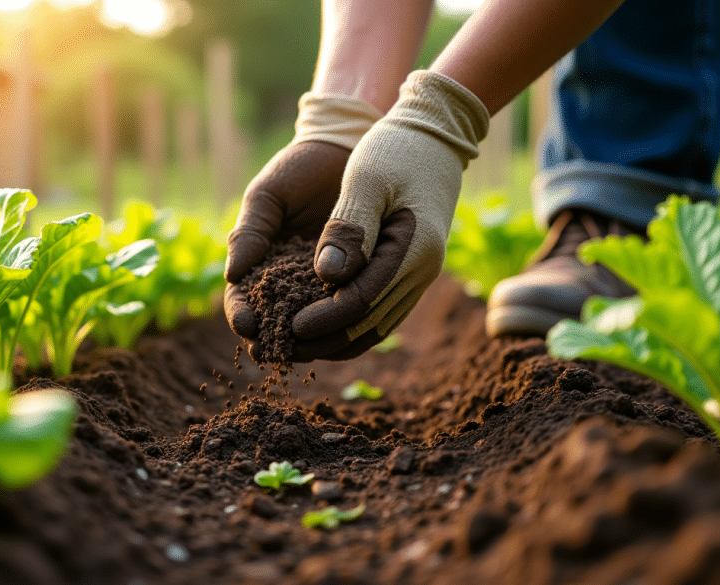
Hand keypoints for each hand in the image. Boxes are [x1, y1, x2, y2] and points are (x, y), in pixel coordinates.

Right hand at [224, 93, 381, 339]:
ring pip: (312, 323)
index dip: (241, 314)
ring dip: (308, 339)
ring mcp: (322, 284)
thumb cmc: (299, 169)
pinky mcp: (357, 281)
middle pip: (274, 321)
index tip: (247, 324)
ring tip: (308, 348)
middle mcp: (289, 281)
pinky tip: (346, 329)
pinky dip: (344, 322)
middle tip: (274, 350)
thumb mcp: (268, 196)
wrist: (349, 148)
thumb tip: (232, 275)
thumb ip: (250, 233)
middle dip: (272, 338)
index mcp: (260, 264)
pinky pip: (348, 309)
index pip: (242, 298)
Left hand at [290, 70, 489, 361]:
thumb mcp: (366, 178)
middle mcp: (421, 270)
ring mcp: (420, 273)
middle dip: (325, 341)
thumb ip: (347, 227)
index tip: (288, 327)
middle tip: (283, 348)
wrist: (435, 134)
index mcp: (413, 249)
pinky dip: (350, 324)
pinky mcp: (411, 269)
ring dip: (337, 340)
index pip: (362, 302)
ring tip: (295, 345)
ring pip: (376, 325)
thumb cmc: (396, 148)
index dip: (324, 319)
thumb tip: (327, 277)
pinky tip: (319, 325)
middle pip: (369, 324)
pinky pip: (381, 311)